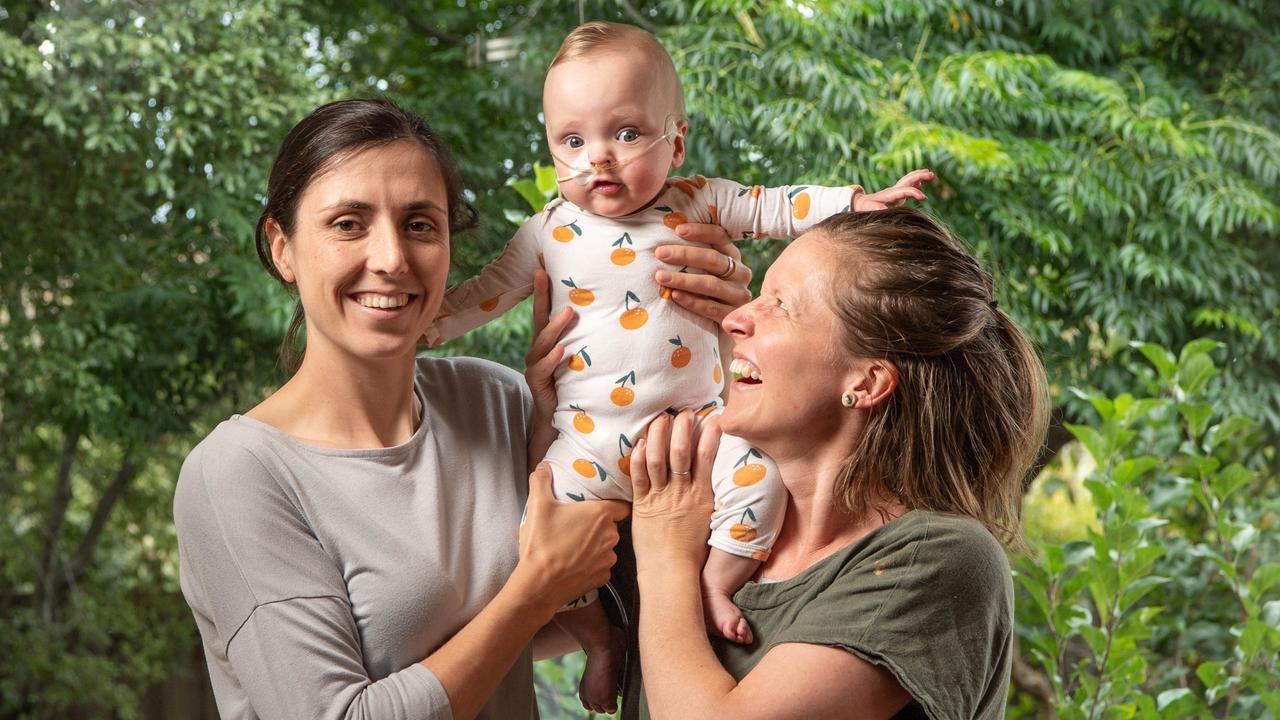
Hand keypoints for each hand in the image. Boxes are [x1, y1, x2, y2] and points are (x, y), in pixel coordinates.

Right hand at [516, 464, 629, 612]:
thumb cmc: (542, 542)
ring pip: (607, 546)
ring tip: (574, 546)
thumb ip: (541, 481)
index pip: (621, 505)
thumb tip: (542, 467)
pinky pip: (602, 565)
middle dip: (598, 525)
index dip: (614, 504)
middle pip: (611, 525)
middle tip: (578, 525)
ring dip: (596, 545)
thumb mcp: (538, 505)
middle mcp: (611, 535)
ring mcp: (609, 558)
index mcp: (600, 514)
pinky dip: (592, 564)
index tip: (602, 504)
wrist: (539, 584)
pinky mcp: (604, 577)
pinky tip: (576, 564)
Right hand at [523, 269, 573, 423]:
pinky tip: (562, 350)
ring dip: (555, 327)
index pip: (543, 311)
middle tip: (555, 281)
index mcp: (547, 340)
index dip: (541, 291)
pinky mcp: (536, 381)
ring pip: (542, 343)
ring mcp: (535, 365)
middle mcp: (538, 349)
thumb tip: (611, 314)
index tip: (541, 269)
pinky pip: (542, 367)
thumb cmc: (572, 383)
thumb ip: (585, 339)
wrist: (559, 416)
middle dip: (544, 300)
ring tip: (568, 313)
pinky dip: (553, 358)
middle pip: (540, 321)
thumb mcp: (579, 358)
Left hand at [630, 411, 720, 573]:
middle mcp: (682, 493)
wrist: (671, 572)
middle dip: (682, 427)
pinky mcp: (642, 505)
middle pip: (682, 451)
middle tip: (684, 412)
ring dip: (658, 435)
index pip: (707, 456)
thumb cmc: (691, 551)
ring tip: (660, 419)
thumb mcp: (707, 519)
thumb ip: (705, 496)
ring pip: (658, 458)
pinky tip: (639, 443)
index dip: (710, 433)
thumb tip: (707, 477)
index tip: (712, 417)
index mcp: (702, 496)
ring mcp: (661, 498)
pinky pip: (638, 476)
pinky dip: (638, 457)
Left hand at [655, 224, 752, 323]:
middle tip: (659, 253)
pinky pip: (711, 308)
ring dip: (683, 279)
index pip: (720, 236)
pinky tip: (675, 296)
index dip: (700, 231)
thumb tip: (667, 234)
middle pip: (714, 259)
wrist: (728, 325)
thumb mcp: (705, 270)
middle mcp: (740, 273)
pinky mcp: (733, 316)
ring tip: (661, 277)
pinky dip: (691, 301)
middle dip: (684, 255)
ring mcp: (739, 295)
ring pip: (711, 284)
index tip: (677, 230)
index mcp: (733, 256)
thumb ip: (694, 255)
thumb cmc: (707, 292)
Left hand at [854, 168, 935, 210]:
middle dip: (920, 176)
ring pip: (909, 181)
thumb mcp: (871, 209)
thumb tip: (884, 210)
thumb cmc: (865, 208)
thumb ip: (878, 209)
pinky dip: (915, 183)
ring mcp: (895, 191)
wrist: (859, 203)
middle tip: (932, 175)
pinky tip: (921, 184)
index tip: (924, 198)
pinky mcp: (896, 195)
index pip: (905, 191)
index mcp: (890, 194)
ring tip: (931, 175)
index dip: (914, 193)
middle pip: (908, 180)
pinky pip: (908, 186)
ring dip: (919, 176)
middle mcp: (893, 190)